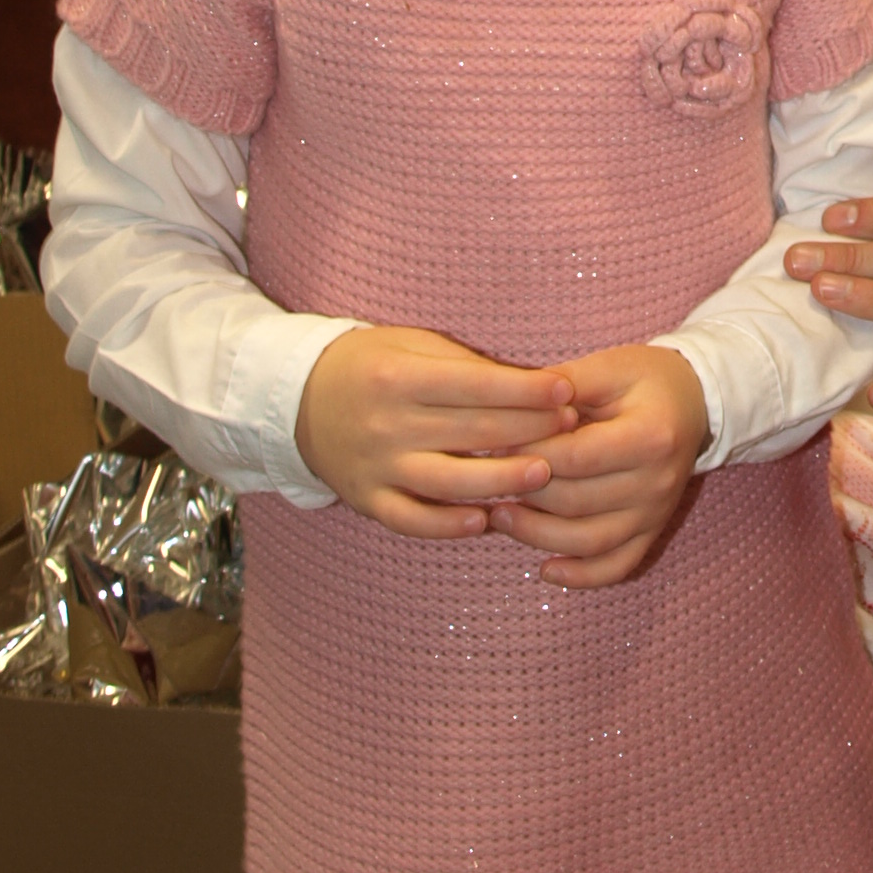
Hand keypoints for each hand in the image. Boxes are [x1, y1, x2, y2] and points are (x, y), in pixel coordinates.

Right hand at [294, 325, 576, 537]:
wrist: (298, 399)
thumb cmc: (372, 365)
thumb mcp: (412, 346)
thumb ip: (465, 367)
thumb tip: (531, 386)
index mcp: (399, 377)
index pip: (475, 386)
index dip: (526, 391)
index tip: (567, 391)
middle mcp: (386, 424)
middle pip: (470, 432)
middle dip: (528, 431)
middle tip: (574, 430)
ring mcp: (376, 467)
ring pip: (447, 482)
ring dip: (500, 481)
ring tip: (543, 474)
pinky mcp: (367, 500)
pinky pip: (411, 519)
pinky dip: (446, 525)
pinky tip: (483, 522)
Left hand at [486, 343, 709, 585]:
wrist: (695, 401)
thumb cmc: (644, 380)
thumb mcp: (607, 367)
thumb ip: (561, 386)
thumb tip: (508, 414)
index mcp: (650, 436)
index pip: (575, 458)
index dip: (528, 455)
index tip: (494, 444)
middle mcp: (657, 482)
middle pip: (576, 502)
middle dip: (524, 492)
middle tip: (487, 478)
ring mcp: (656, 512)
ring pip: (588, 541)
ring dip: (536, 536)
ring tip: (500, 516)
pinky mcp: (652, 531)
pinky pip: (616, 566)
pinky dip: (580, 576)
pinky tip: (545, 569)